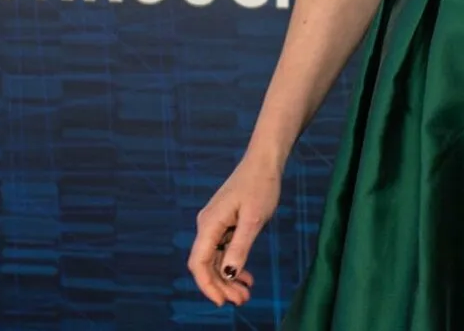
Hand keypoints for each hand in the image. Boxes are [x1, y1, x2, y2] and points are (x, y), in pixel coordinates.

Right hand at [188, 153, 282, 307]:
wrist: (264, 162)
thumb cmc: (260, 185)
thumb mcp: (253, 219)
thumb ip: (240, 247)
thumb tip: (229, 274)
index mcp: (210, 224)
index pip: (198, 262)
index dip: (208, 285)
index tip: (223, 302)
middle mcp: (207, 225)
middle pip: (206, 264)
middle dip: (221, 286)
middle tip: (242, 300)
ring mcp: (214, 224)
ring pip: (214, 259)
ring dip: (228, 279)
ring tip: (246, 294)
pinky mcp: (224, 223)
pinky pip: (223, 250)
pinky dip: (233, 265)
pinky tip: (246, 277)